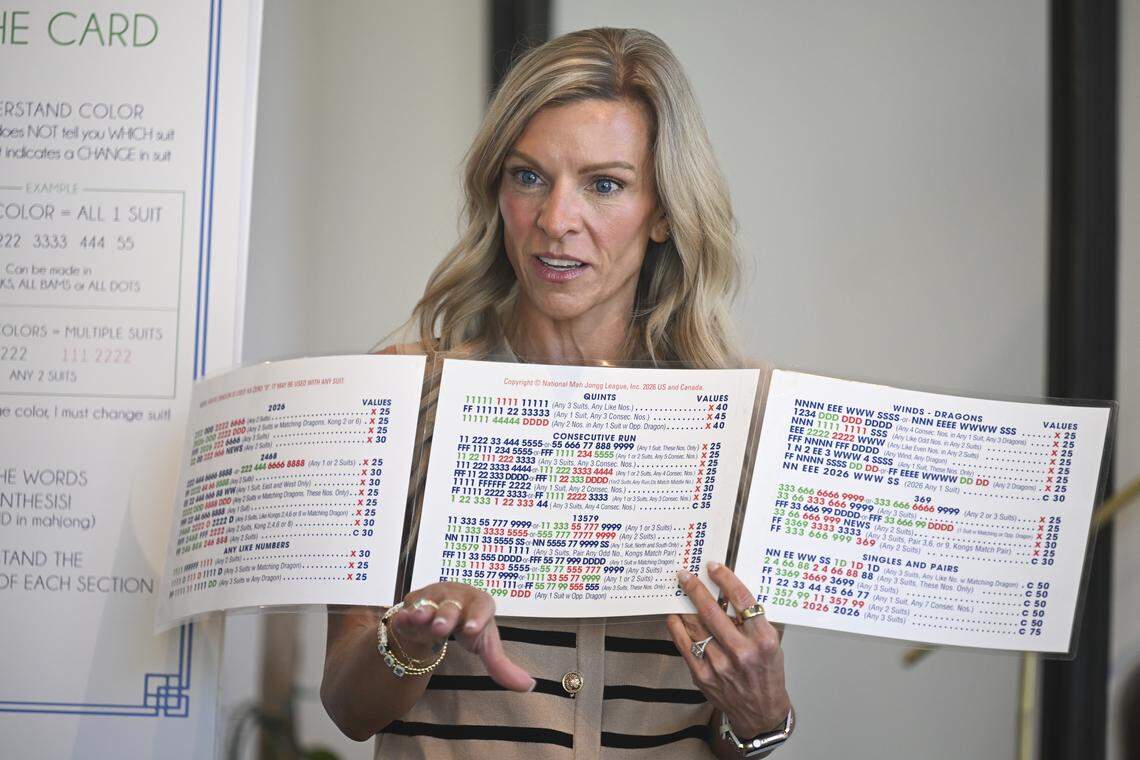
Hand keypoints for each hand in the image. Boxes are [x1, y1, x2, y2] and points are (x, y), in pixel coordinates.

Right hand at [391, 582, 534, 691]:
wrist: (440, 615)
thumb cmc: (469, 626)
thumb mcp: (486, 645)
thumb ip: (502, 666)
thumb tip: (529, 687)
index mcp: (478, 603)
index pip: (482, 606)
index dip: (477, 616)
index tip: (472, 630)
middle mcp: (455, 597)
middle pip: (451, 606)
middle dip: (447, 616)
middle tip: (442, 628)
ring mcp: (432, 599)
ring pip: (428, 605)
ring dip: (424, 612)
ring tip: (420, 618)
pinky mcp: (412, 606)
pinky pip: (406, 610)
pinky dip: (404, 615)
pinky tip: (401, 620)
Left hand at [667, 562, 790, 738]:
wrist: (760, 714)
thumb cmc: (768, 675)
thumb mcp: (772, 645)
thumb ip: (754, 621)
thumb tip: (730, 590)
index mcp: (764, 641)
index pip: (743, 600)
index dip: (725, 579)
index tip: (714, 567)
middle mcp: (742, 652)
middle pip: (712, 611)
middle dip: (696, 589)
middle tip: (685, 575)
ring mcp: (720, 665)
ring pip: (695, 626)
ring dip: (684, 606)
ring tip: (678, 592)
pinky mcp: (704, 676)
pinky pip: (684, 645)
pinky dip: (677, 627)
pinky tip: (675, 616)